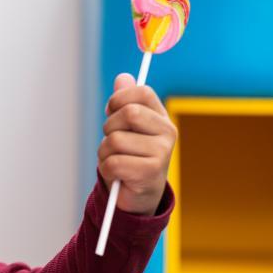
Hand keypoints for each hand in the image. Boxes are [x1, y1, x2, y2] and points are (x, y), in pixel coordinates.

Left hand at [98, 73, 175, 215]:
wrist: (139, 194)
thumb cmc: (130, 156)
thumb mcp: (125, 127)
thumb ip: (124, 102)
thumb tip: (122, 77)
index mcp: (161, 117)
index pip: (142, 92)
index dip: (119, 98)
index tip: (111, 111)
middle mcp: (167, 132)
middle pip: (128, 113)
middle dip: (109, 127)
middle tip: (112, 141)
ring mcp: (162, 153)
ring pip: (115, 140)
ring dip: (105, 152)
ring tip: (115, 160)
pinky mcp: (151, 173)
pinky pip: (114, 163)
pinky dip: (106, 169)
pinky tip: (116, 174)